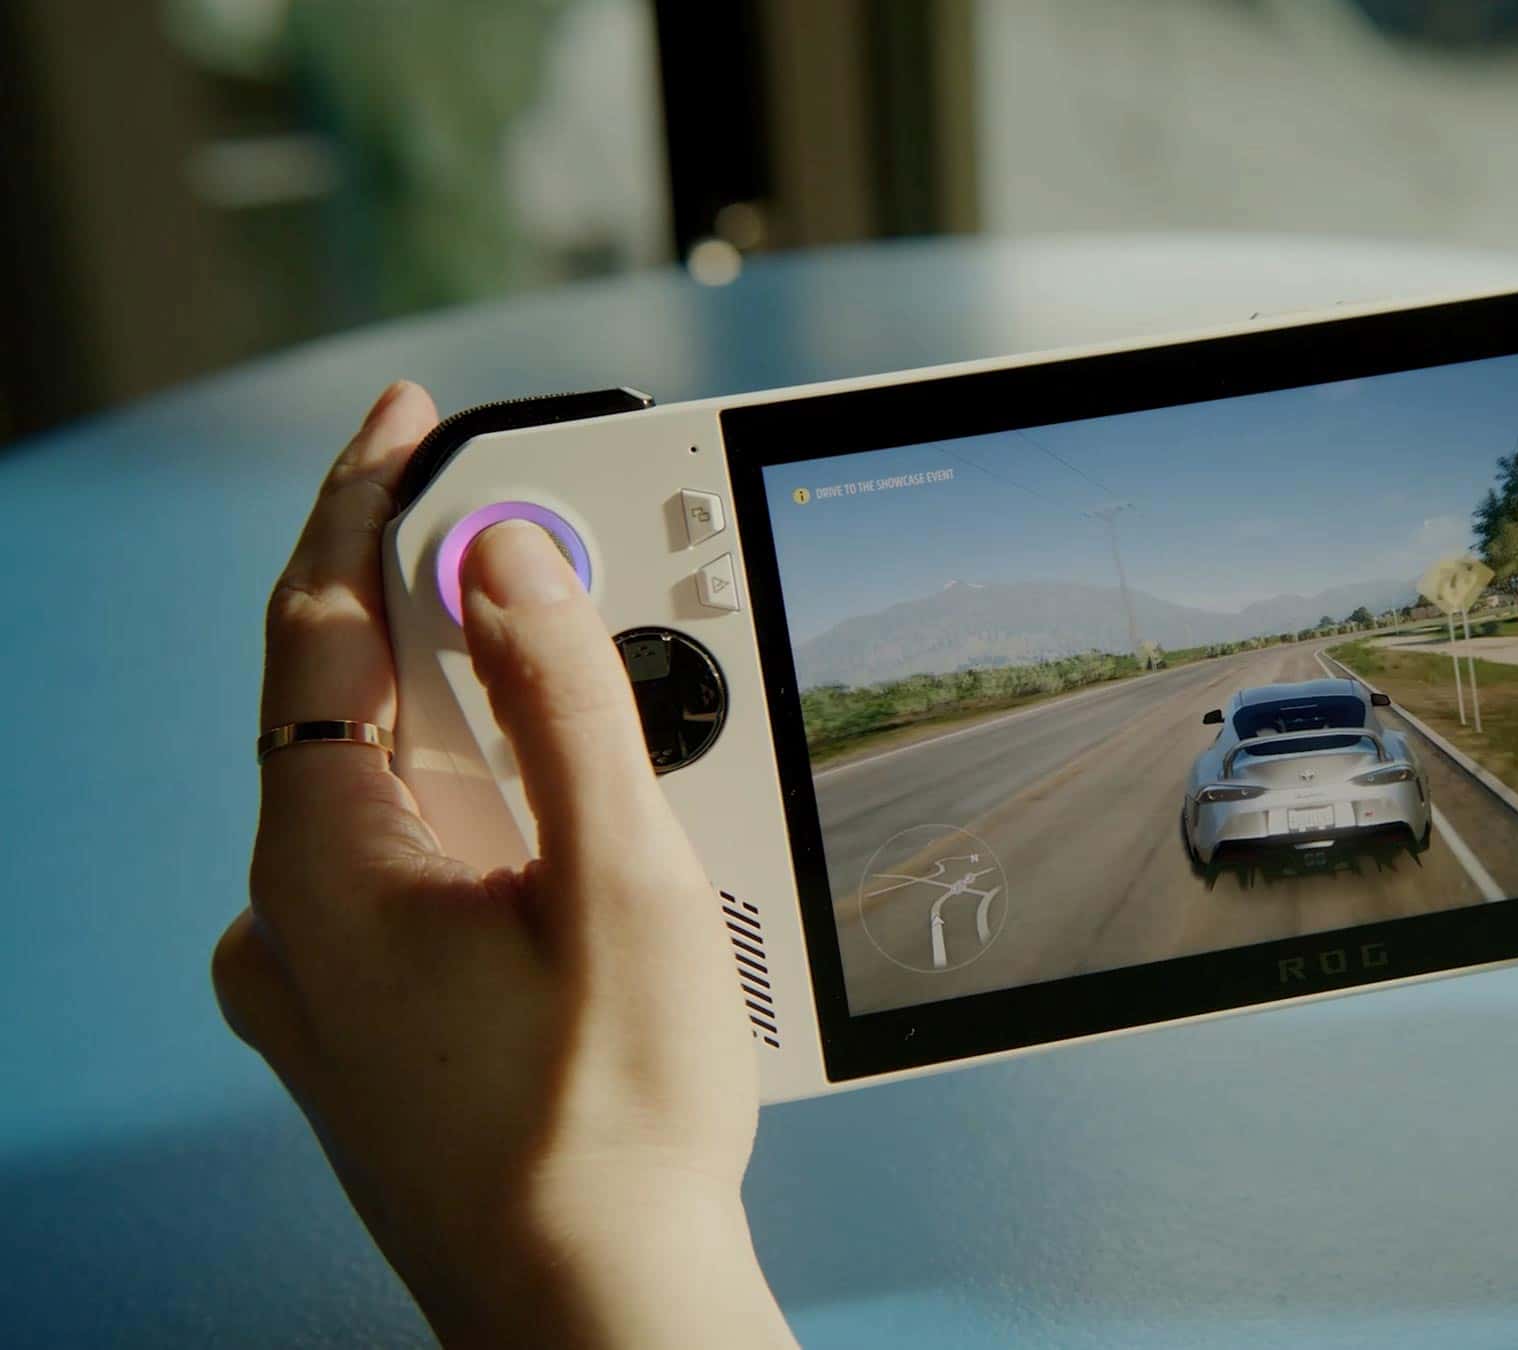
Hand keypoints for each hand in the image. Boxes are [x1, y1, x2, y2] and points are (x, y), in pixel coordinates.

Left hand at [213, 383, 793, 1346]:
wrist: (596, 1315)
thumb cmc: (612, 1126)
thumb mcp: (617, 883)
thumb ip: (565, 700)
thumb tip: (506, 554)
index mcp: (323, 865)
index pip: (318, 621)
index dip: (369, 499)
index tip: (413, 415)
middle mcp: (292, 921)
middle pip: (362, 705)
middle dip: (468, 626)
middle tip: (576, 578)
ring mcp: (318, 987)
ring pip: (396, 798)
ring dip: (494, 740)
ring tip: (622, 759)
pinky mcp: (362, 1033)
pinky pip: (409, 877)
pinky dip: (485, 827)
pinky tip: (577, 863)